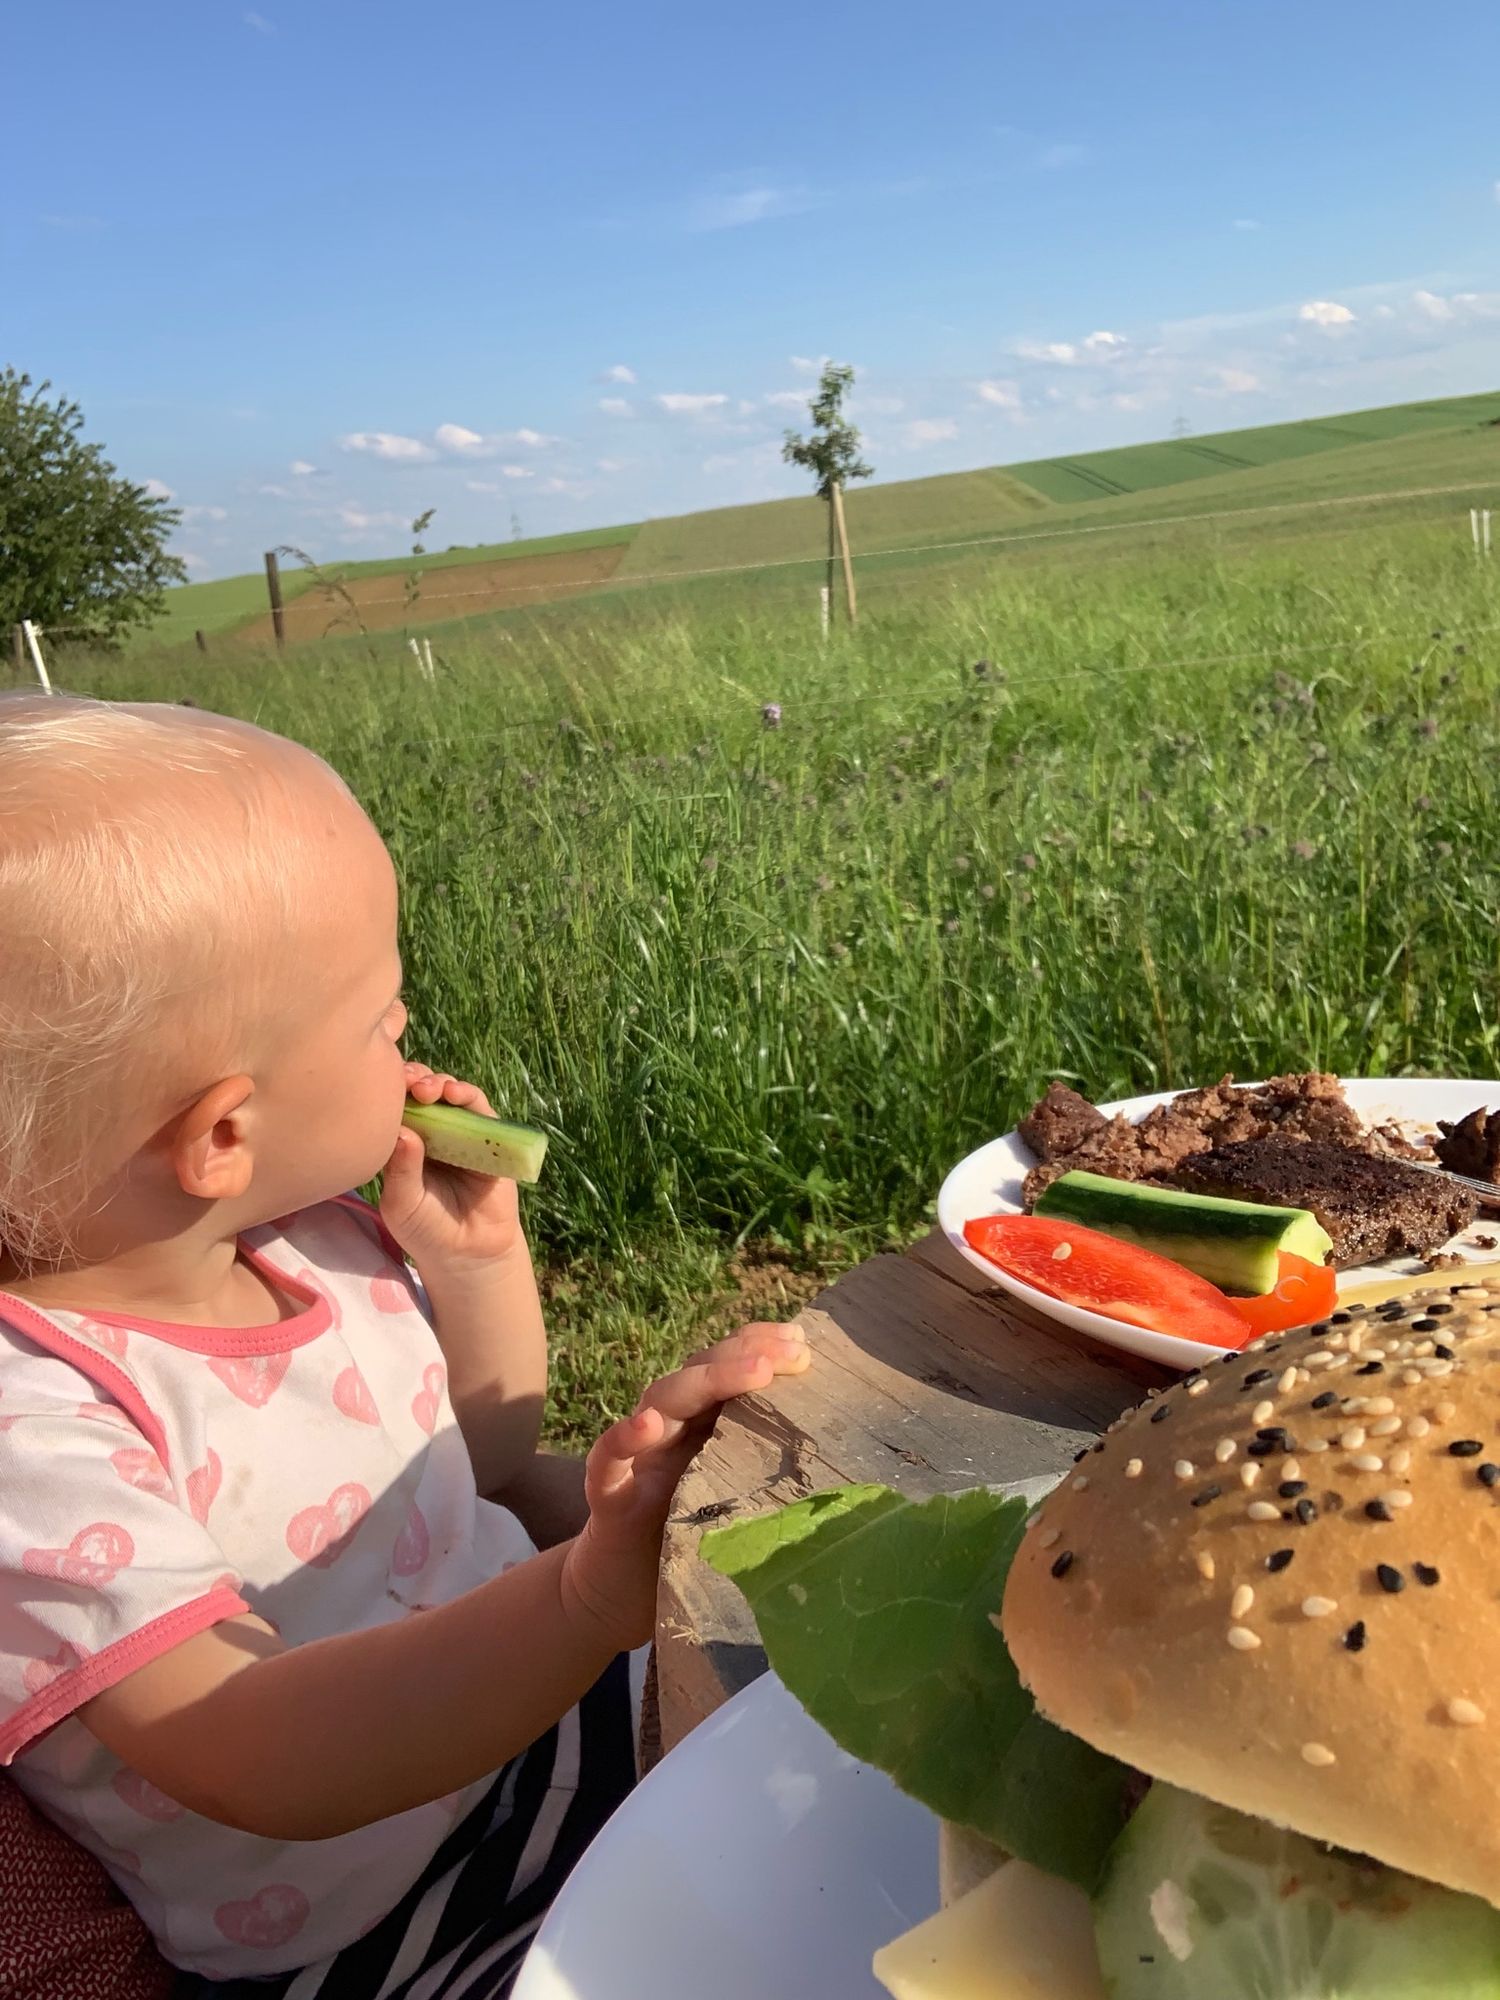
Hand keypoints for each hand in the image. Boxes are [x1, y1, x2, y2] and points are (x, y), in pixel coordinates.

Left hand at [379, 1063, 522, 1274]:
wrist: (467, 1252)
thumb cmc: (425, 1229)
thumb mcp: (402, 1203)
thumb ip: (401, 1170)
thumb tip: (402, 1132)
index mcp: (403, 1143)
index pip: (394, 1107)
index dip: (389, 1091)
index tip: (381, 1083)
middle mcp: (431, 1132)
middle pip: (422, 1093)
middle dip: (414, 1079)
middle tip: (408, 1082)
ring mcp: (460, 1133)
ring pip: (451, 1095)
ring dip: (441, 1084)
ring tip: (431, 1089)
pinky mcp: (489, 1138)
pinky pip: (480, 1111)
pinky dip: (469, 1096)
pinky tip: (457, 1095)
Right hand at [561, 1323, 810, 1648]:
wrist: (625, 1598)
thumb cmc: (694, 1544)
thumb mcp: (741, 1498)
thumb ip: (772, 1468)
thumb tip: (847, 1450)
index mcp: (704, 1424)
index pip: (728, 1365)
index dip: (760, 1345)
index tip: (803, 1342)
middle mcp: (671, 1429)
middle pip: (701, 1374)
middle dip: (745, 1355)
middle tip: (790, 1352)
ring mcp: (639, 1458)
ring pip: (661, 1400)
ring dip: (703, 1381)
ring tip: (750, 1370)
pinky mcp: (610, 1498)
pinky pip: (608, 1461)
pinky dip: (623, 1439)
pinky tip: (645, 1426)